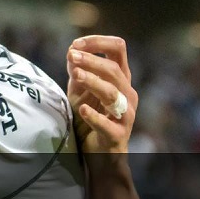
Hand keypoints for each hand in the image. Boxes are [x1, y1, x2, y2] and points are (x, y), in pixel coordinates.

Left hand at [66, 35, 136, 154]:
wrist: (99, 155)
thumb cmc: (90, 119)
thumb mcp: (81, 92)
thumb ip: (78, 72)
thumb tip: (72, 51)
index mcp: (121, 79)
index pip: (118, 50)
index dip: (98, 43)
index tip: (75, 44)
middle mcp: (128, 94)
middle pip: (114, 70)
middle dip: (92, 60)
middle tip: (71, 56)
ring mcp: (125, 115)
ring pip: (113, 93)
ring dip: (93, 82)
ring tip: (76, 74)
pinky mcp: (117, 135)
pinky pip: (108, 125)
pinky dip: (95, 117)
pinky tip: (82, 110)